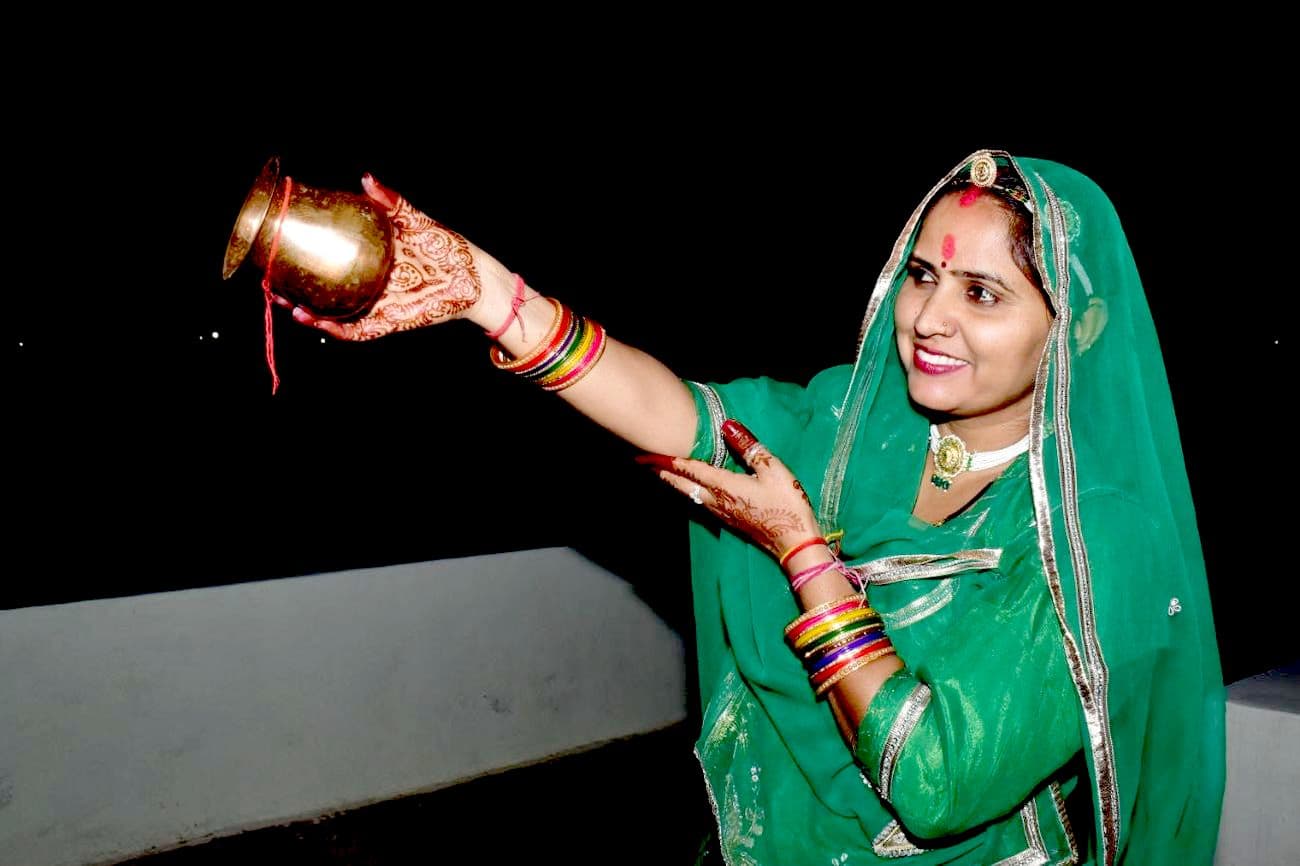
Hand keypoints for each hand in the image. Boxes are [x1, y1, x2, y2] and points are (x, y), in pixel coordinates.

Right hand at [276, 174, 508, 340]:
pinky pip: (360, 332)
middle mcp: (370, 286)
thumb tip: (364, 179)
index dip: (303, 262)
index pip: (329, 263)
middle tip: (273, 284)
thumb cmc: (447, 247)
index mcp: (370, 261)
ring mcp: (379, 305)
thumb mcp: (414, 220)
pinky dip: (339, 329)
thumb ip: (390, 202)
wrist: (476, 276)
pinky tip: (319, 321)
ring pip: (336, 316)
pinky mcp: (391, 322)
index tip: (281, 252)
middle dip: (295, 293)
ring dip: (311, 315)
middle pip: (325, 293)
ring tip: (289, 306)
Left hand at [638, 419, 818, 559]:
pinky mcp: (728, 519)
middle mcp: (716, 500)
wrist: (794, 544)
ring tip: (660, 472)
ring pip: (689, 494)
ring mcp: (721, 512)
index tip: (648, 453)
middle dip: (663, 471)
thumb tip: (728, 424)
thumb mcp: (773, 470)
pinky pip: (700, 502)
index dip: (668, 459)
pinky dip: (688, 491)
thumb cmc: (787, 505)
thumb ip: (749, 447)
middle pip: (682, 483)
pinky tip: (689, 489)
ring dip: (673, 482)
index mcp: (724, 485)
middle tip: (643, 461)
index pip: (690, 469)